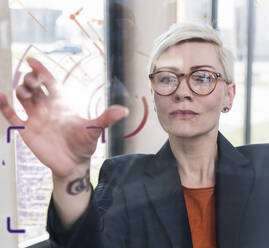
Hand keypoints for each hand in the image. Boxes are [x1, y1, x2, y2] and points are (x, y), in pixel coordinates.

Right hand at [0, 58, 128, 177]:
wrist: (73, 163)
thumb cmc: (84, 144)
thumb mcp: (95, 130)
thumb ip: (106, 119)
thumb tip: (124, 111)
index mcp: (62, 104)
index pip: (50, 83)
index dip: (42, 71)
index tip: (33, 60)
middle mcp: (48, 108)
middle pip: (36, 87)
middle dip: (32, 80)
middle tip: (32, 80)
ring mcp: (36, 118)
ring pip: (24, 98)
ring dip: (21, 90)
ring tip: (25, 90)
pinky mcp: (27, 130)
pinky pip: (12, 116)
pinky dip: (5, 106)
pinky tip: (1, 97)